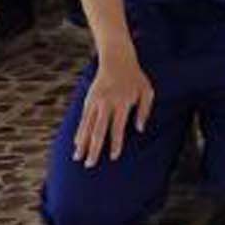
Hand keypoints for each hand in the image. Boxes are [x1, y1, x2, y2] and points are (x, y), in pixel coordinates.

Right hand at [74, 50, 154, 166]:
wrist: (117, 59)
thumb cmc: (135, 78)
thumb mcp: (147, 91)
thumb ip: (145, 110)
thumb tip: (140, 129)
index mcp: (123, 102)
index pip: (117, 127)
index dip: (115, 143)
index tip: (113, 157)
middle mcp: (107, 103)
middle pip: (98, 130)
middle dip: (94, 148)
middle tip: (90, 164)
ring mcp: (96, 101)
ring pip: (87, 126)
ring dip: (82, 143)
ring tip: (78, 158)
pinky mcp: (89, 99)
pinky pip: (83, 119)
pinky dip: (79, 132)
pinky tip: (77, 143)